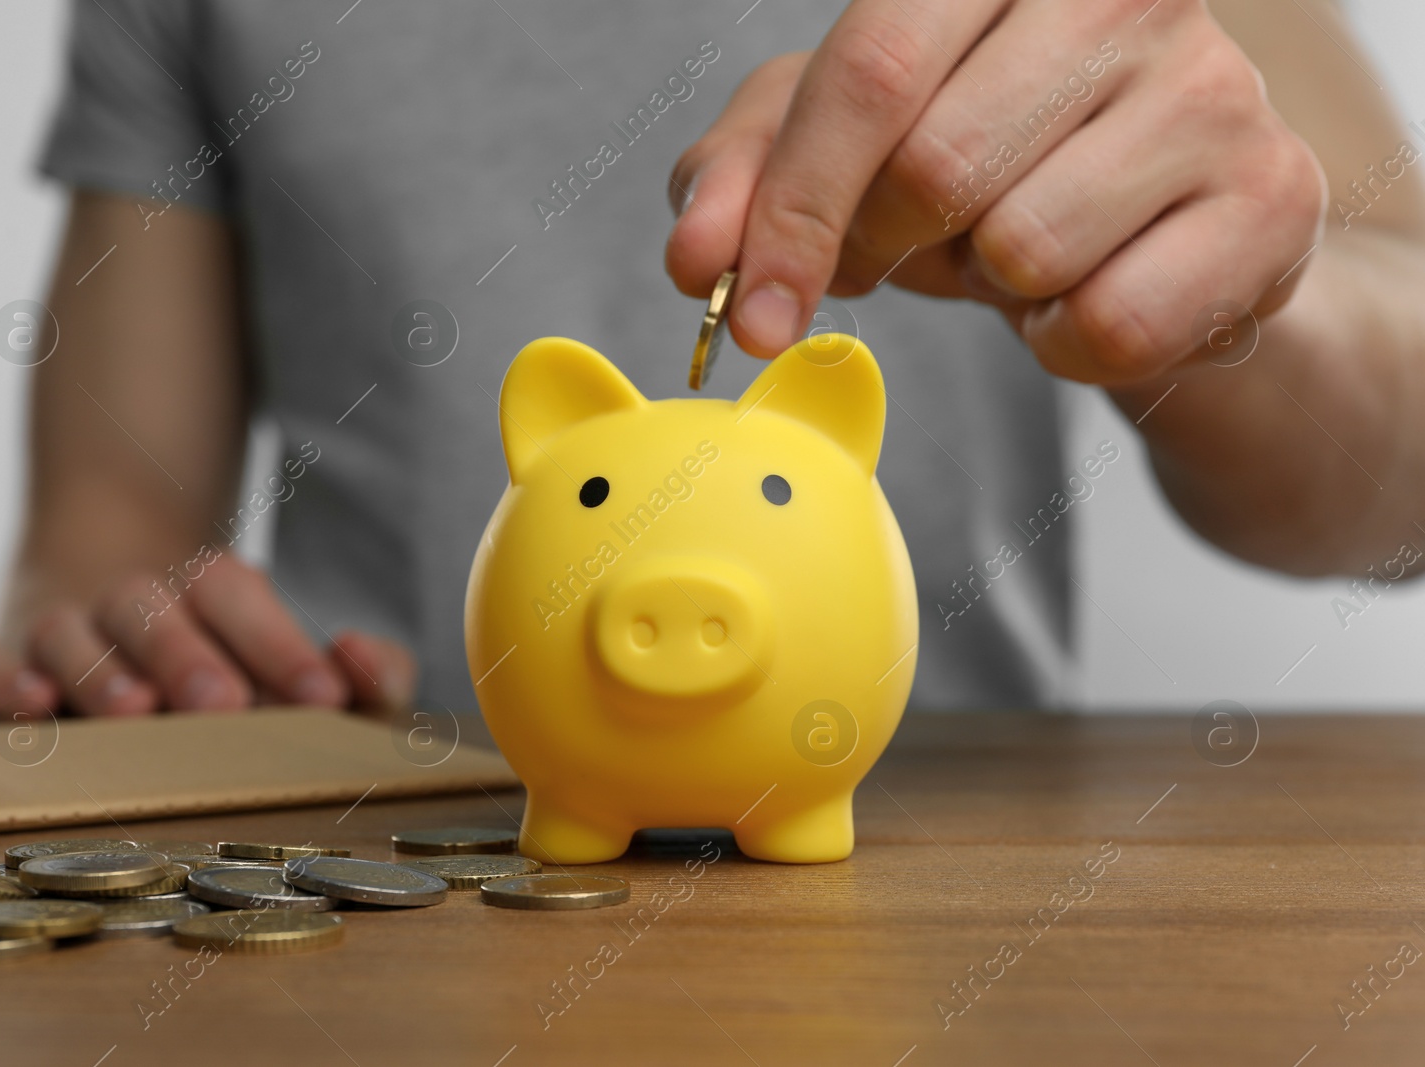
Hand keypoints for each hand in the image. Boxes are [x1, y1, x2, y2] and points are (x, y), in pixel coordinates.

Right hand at [0, 553, 415, 718]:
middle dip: (188, 655)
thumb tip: (358, 660)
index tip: (322, 696)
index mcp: (208, 594)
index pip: (236, 593)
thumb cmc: (234, 670)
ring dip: (100, 670)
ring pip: (67, 631)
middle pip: (151, 607)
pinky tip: (31, 706)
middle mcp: (133, 604)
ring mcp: (60, 630)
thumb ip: (368, 674)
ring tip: (135, 710)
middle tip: (224, 705)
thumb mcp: (310, 671)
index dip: (279, 642)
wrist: (114, 625)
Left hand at [665, 0, 1324, 383]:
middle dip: (892, 244)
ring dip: (990, 287)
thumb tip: (696, 257)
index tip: (748, 313)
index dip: (791, 207)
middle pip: (939, 168)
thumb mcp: (842, 142)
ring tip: (1019, 243)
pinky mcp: (1273, 198)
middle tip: (914, 243)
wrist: (1153, 222)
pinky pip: (1110, 323)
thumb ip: (749, 175)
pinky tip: (1086, 290)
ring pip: (1026, 249)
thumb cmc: (984, 156)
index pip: (870, 73)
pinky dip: (1066, 342)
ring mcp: (1215, 88)